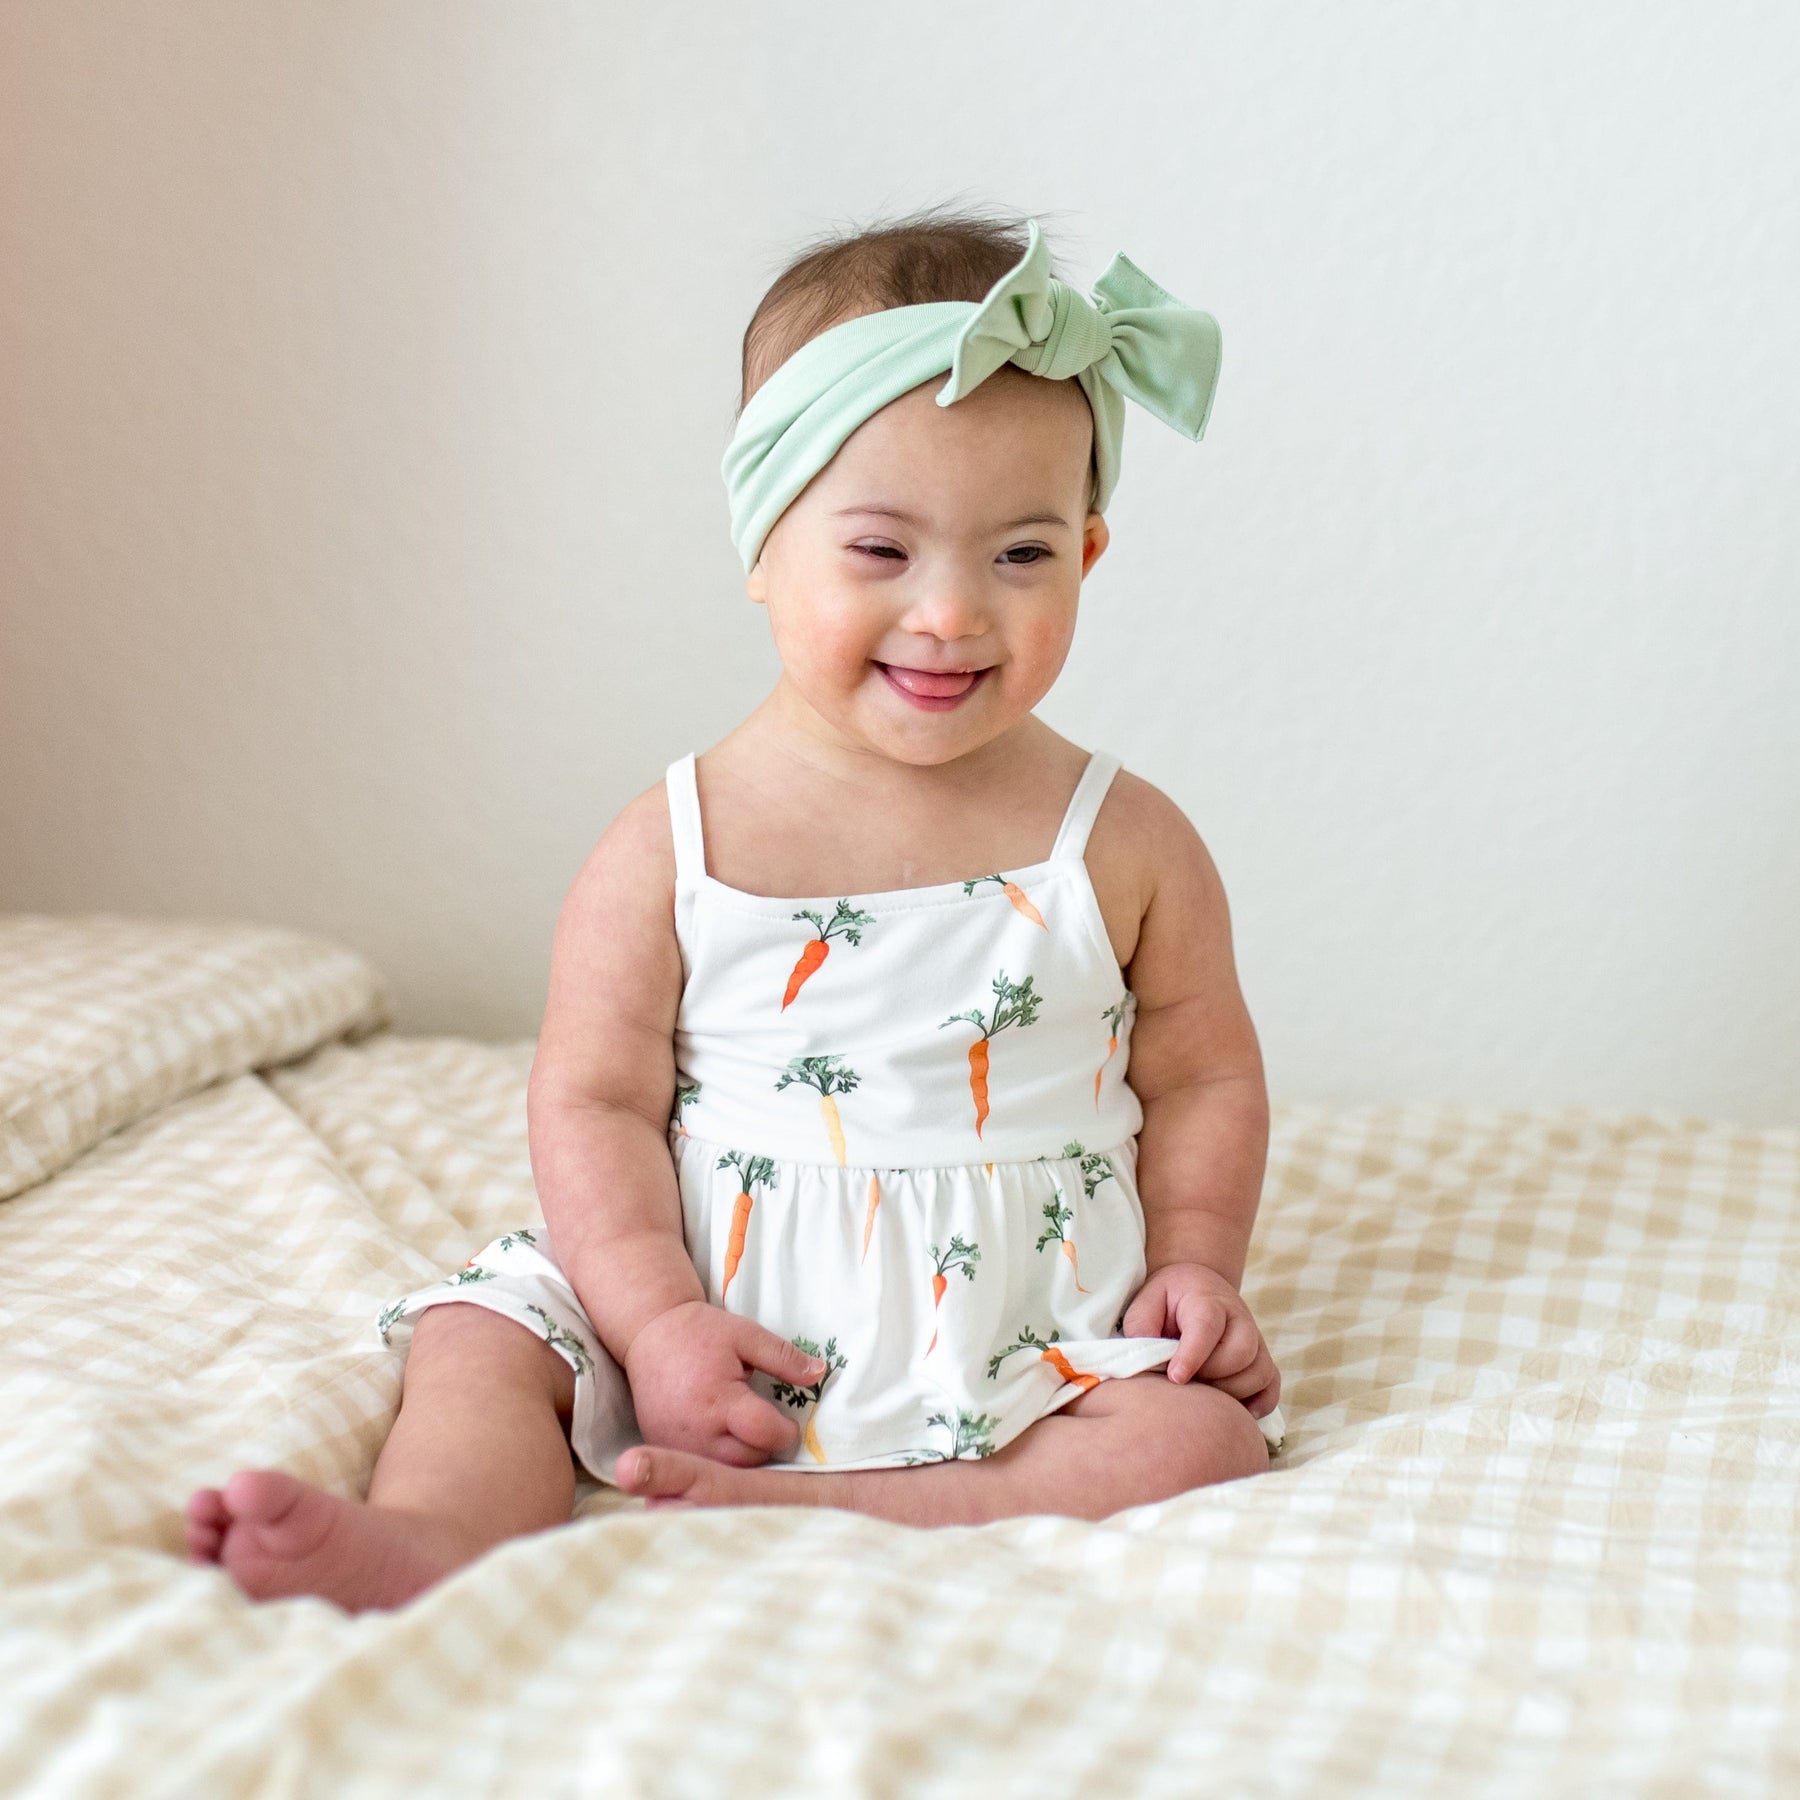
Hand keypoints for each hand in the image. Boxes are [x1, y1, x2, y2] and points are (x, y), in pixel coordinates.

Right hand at [623, 1300, 826, 1466]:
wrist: (648, 1333)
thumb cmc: (700, 1332)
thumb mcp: (746, 1335)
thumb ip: (784, 1357)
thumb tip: (820, 1374)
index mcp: (718, 1400)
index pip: (764, 1434)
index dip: (786, 1431)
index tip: (789, 1422)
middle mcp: (695, 1432)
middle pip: (747, 1460)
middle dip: (765, 1446)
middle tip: (766, 1424)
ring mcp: (676, 1445)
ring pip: (725, 1471)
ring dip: (742, 1457)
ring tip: (744, 1431)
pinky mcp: (664, 1449)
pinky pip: (700, 1467)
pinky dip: (717, 1458)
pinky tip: (722, 1438)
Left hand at [1123, 1262, 1280, 1416]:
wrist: (1197, 1289)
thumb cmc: (1167, 1301)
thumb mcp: (1146, 1303)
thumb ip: (1141, 1328)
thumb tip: (1145, 1361)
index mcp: (1207, 1301)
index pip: (1207, 1327)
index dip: (1192, 1356)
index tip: (1175, 1378)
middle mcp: (1239, 1318)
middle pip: (1241, 1353)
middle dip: (1212, 1375)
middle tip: (1186, 1381)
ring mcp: (1256, 1339)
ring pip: (1259, 1373)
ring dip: (1231, 1392)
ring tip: (1203, 1392)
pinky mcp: (1263, 1359)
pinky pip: (1271, 1387)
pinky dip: (1258, 1403)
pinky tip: (1235, 1411)